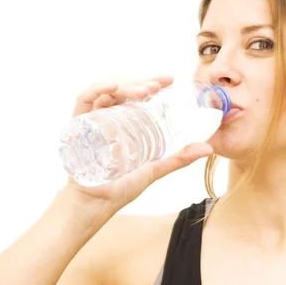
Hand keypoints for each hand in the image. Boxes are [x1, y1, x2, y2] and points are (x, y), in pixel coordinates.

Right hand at [64, 75, 213, 214]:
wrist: (95, 204)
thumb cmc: (120, 188)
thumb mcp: (154, 169)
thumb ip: (179, 159)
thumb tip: (208, 148)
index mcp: (124, 122)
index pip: (137, 94)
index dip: (152, 82)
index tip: (169, 80)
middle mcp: (108, 116)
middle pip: (123, 88)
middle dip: (141, 82)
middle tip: (158, 86)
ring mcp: (92, 118)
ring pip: (107, 90)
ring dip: (126, 84)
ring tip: (144, 90)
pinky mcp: (77, 124)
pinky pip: (84, 99)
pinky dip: (97, 89)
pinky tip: (113, 87)